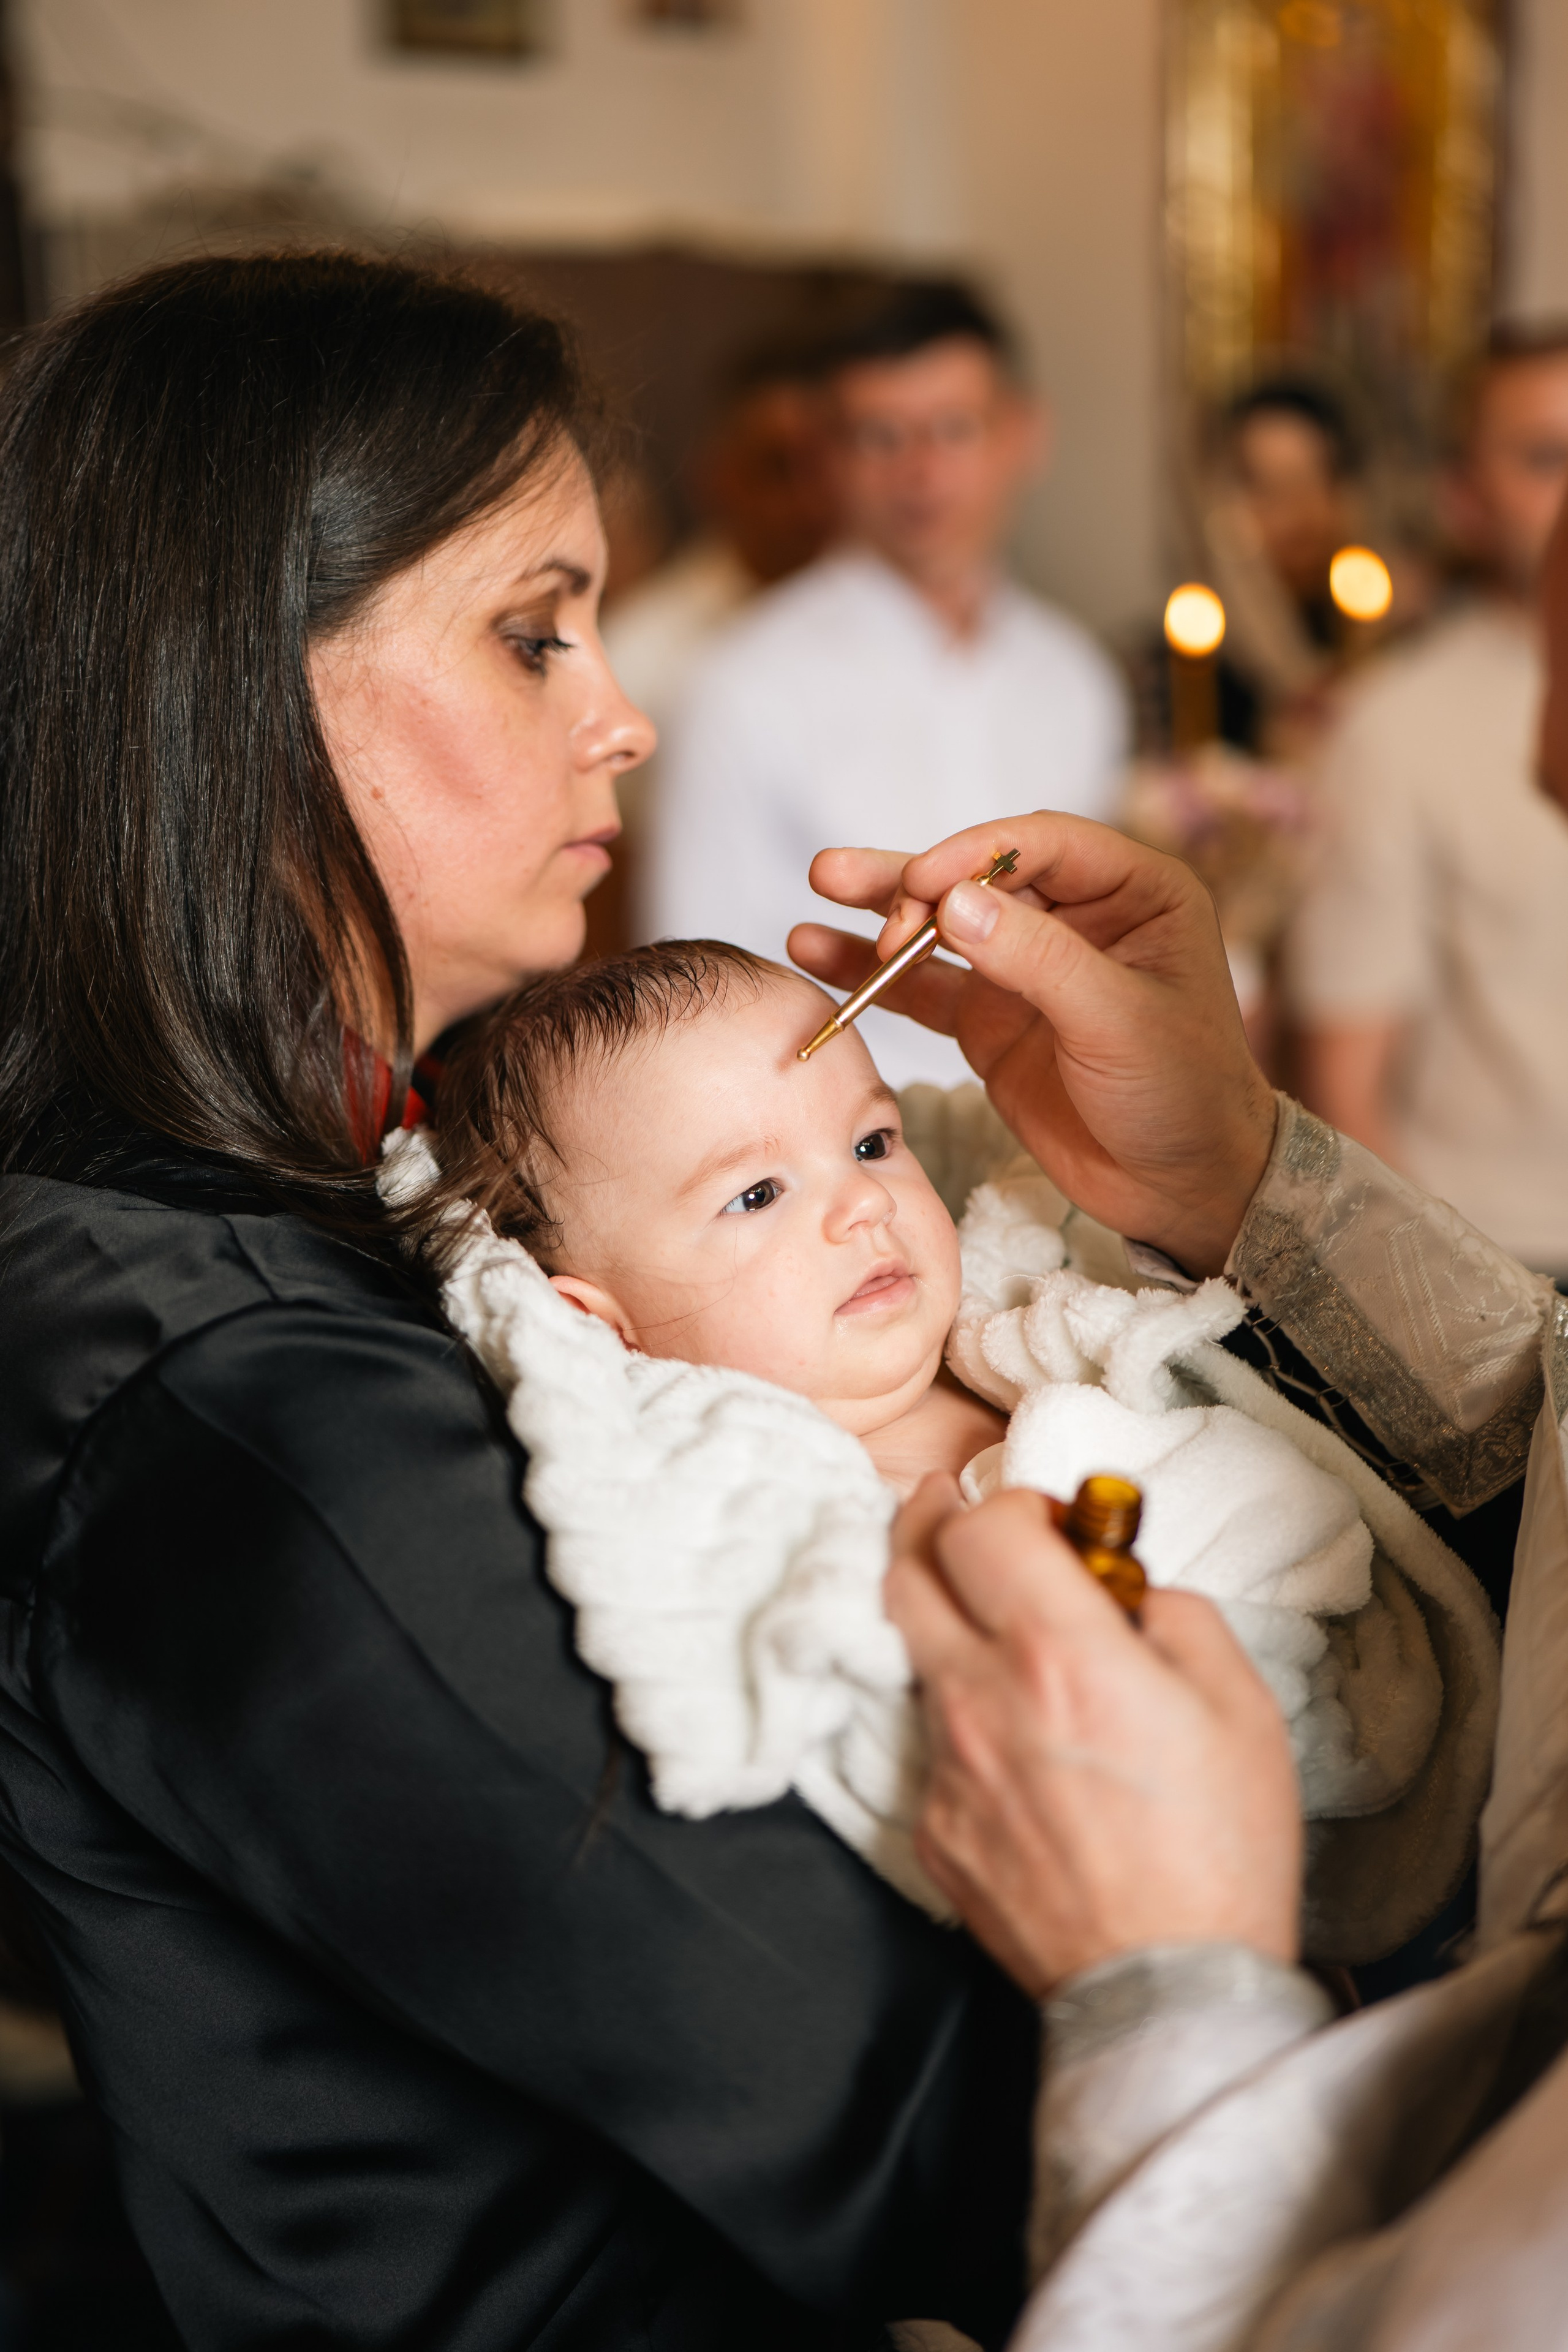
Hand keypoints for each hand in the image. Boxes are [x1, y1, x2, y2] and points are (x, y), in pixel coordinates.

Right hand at [789, 814, 1277, 1273]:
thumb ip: (1037, 960)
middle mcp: (1077, 918)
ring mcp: (1027, 969)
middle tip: (849, 886)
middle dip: (913, 880)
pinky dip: (874, 976)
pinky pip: (924, 988)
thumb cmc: (1184, 1094)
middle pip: (979, 877)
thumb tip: (953, 904)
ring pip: (943, 926)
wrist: (1183, 1187)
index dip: (973, 853)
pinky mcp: (991, 1020)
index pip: (1040, 844)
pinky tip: (818, 951)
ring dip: (880, 912)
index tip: (921, 883)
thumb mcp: (1120, 1020)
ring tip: (820, 885)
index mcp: (1135, 892)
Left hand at [886, 1478, 1301, 1998]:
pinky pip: (932, 1741)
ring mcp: (946, 1766)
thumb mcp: (1239, 1702)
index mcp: (1059, 1654)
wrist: (1170, 1988)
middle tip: (947, 1508)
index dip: (1008, 1503)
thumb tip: (1128, 1589)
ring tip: (990, 1621)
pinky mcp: (932, 1826)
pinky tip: (1013, 1735)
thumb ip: (1174, 1613)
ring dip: (943, 1619)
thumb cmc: (1220, 1850)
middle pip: (904, 1569)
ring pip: (912, 1654)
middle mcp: (982, 1698)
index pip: (979, 1526)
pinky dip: (962, 1716)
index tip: (1042, 1520)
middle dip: (924, 1521)